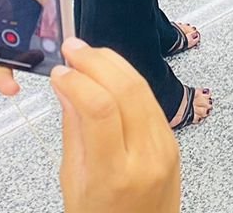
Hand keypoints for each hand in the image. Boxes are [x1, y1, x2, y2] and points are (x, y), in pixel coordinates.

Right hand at [54, 38, 181, 212]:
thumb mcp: (73, 182)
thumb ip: (72, 131)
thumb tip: (66, 87)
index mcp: (114, 174)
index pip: (100, 109)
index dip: (78, 81)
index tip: (59, 71)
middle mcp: (146, 157)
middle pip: (126, 90)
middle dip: (97, 61)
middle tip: (73, 48)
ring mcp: (165, 147)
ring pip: (142, 89)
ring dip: (114, 64)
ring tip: (88, 54)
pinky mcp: (173, 141)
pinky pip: (151, 101)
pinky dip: (129, 81)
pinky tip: (110, 73)